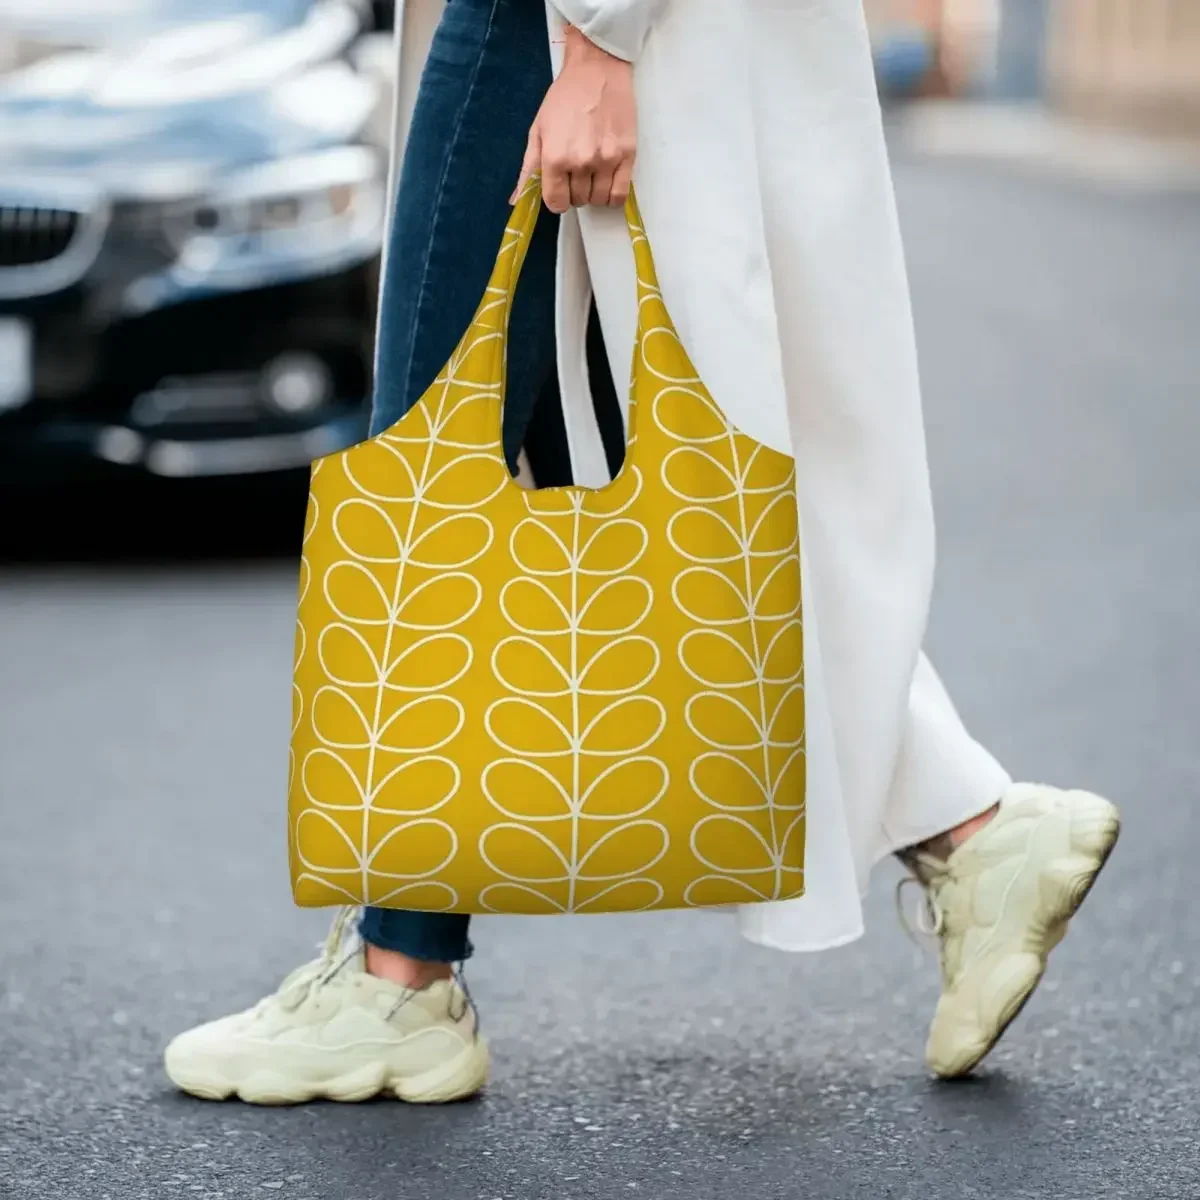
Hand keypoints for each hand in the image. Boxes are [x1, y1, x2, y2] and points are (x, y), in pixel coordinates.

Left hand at [510, 25, 635, 213]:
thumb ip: (529, 168)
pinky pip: (619, 194)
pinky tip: (607, 181)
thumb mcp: (539, 130)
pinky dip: (612, 195)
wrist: (596, 69)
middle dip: (575, 191)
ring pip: (598, 199)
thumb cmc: (564, 97)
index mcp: (555, 157)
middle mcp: (580, 162)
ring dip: (593, 192)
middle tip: (576, 171)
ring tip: (592, 172)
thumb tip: (516, 200)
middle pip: (578, 200)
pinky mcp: (627, 155)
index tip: (560, 187)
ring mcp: (606, 160)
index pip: (556, 203)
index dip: (557, 198)